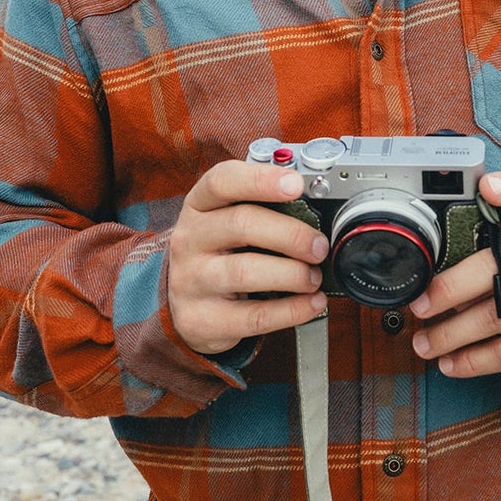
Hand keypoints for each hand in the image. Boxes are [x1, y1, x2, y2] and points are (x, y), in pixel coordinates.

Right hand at [166, 161, 328, 354]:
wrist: (181, 303)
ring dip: (292, 274)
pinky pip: (254, 316)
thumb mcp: (226, 221)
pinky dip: (291, 310)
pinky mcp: (200, 320)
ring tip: (313, 277)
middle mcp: (190, 239)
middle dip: (291, 234)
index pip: (221, 181)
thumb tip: (316, 205)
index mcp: (199, 205)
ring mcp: (191, 281)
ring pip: (245, 272)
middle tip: (319, 246)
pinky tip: (312, 303)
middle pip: (241, 224)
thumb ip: (261, 207)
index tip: (296, 184)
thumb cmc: (217, 252)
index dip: (261, 179)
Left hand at [409, 172, 500, 383]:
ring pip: (491, 319)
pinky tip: (449, 363)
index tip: (487, 186)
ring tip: (424, 344)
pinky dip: (469, 361)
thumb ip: (479, 254)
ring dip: (449, 335)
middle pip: (489, 270)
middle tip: (419, 307)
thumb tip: (425, 280)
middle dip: (447, 292)